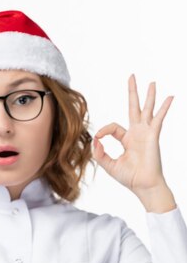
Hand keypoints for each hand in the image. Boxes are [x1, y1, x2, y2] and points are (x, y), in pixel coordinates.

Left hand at [93, 74, 175, 211]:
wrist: (143, 186)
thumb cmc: (129, 177)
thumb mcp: (108, 164)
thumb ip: (99, 153)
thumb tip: (94, 140)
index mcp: (127, 139)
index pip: (113, 127)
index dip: (103, 131)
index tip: (98, 139)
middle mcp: (137, 133)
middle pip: (134, 108)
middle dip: (132, 93)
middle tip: (132, 76)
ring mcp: (146, 133)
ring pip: (147, 110)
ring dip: (149, 96)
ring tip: (152, 82)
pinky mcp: (153, 136)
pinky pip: (158, 119)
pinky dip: (163, 108)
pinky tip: (169, 97)